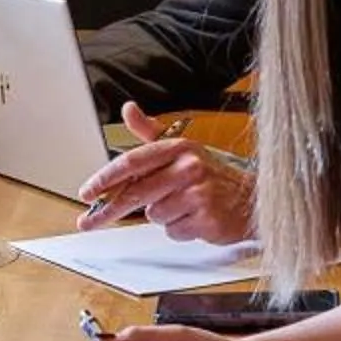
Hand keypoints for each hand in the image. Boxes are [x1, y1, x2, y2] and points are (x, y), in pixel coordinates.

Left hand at [75, 102, 251, 240]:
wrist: (253, 199)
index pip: (133, 161)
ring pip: (154, 215)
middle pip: (135, 193)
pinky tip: (194, 219)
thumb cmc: (212, 176)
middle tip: (88, 221)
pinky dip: (179, 229)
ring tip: (184, 207)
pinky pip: (173, 231)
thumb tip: (128, 109)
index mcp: (179, 148)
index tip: (87, 192)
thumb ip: (150, 132)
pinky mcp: (207, 219)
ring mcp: (199, 194)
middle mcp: (189, 167)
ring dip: (163, 216)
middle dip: (109, 210)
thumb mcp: (183, 149)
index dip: (105, 178)